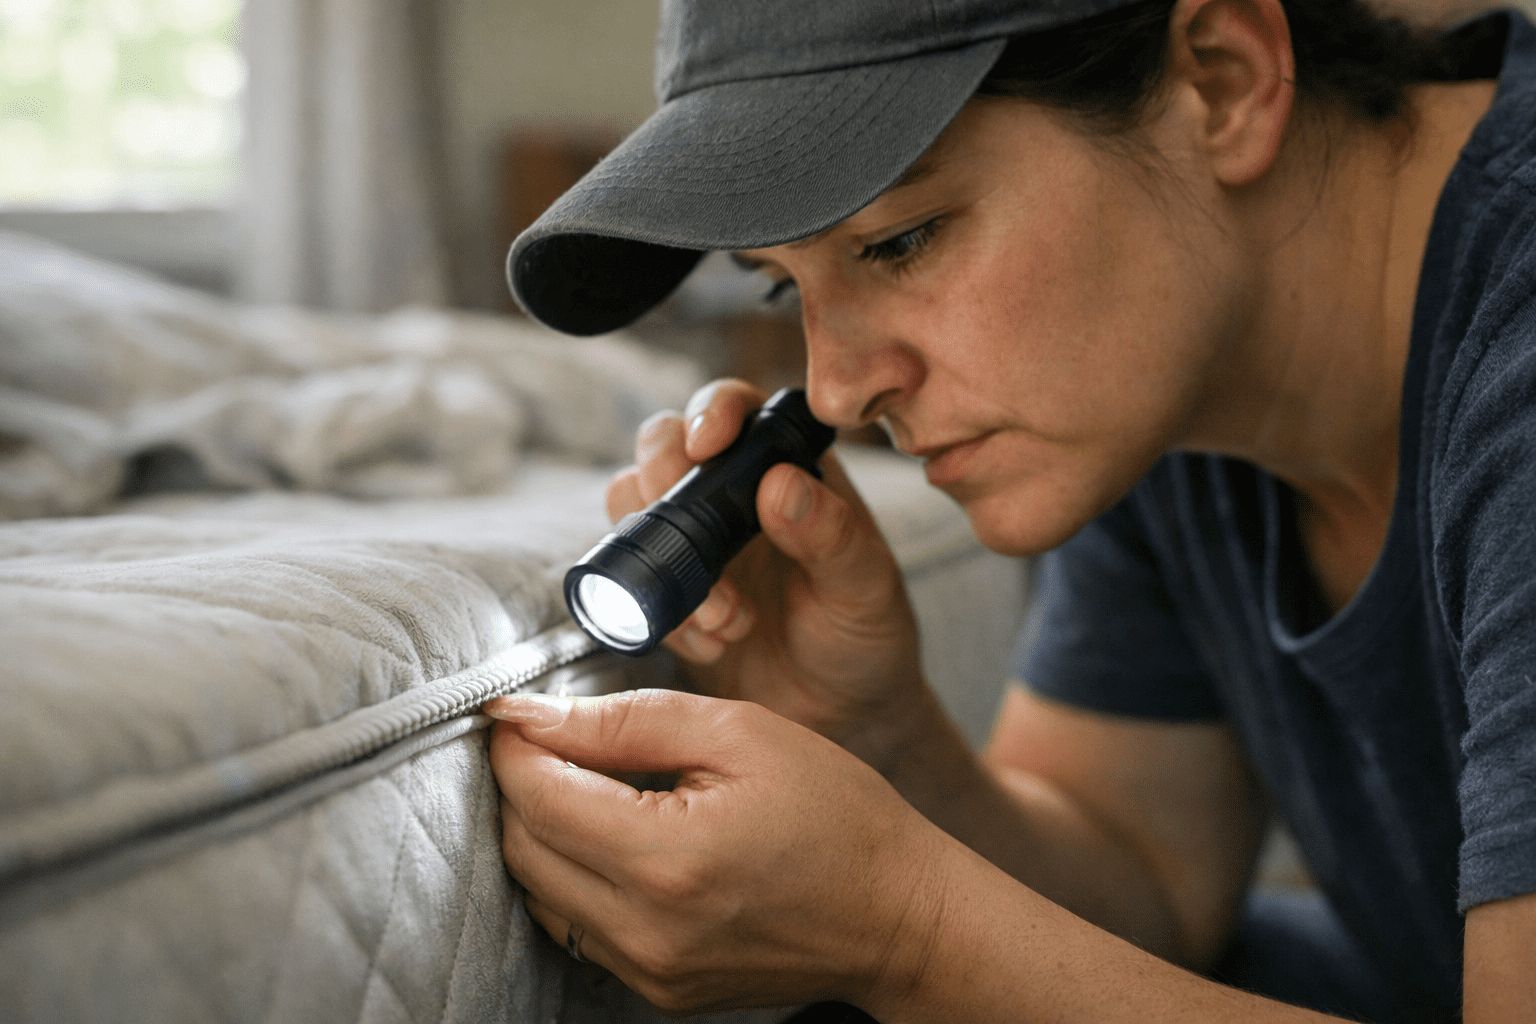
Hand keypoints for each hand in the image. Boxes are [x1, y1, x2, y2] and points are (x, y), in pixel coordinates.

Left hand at [486, 688, 948, 1015]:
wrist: (898, 914)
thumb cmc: (837, 814)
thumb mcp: (739, 735)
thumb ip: (625, 721)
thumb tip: (533, 715)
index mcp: (668, 859)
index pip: (538, 797)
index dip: (516, 744)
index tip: (520, 711)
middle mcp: (646, 931)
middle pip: (523, 847)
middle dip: (524, 783)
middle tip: (557, 738)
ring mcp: (649, 971)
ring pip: (539, 892)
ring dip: (544, 831)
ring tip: (592, 783)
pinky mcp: (657, 990)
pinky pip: (577, 927)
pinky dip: (575, 875)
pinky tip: (619, 836)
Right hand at [609, 379, 926, 766]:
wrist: (840, 716)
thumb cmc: (866, 639)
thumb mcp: (866, 590)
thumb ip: (834, 536)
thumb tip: (781, 483)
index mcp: (787, 466)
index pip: (735, 407)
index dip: (711, 410)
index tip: (705, 443)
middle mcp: (729, 493)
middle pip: (662, 446)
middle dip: (662, 484)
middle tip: (691, 540)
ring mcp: (691, 542)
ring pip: (634, 510)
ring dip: (666, 560)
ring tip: (727, 617)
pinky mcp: (666, 593)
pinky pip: (633, 583)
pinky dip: (665, 613)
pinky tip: (716, 644)